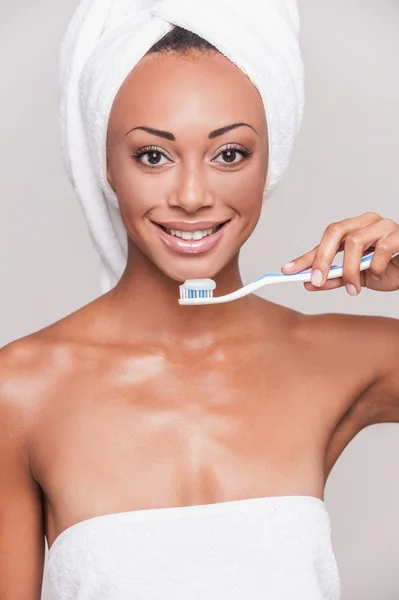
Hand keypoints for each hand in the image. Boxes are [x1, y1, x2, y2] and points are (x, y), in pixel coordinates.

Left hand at [281, 212, 398, 294]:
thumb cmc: (389, 270)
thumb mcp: (357, 278)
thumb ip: (335, 278)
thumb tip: (309, 283)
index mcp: (354, 229)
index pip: (324, 240)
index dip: (306, 256)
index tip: (288, 270)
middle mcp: (367, 222)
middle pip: (335, 231)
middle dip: (321, 258)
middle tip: (316, 281)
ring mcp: (384, 226)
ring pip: (354, 242)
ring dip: (349, 270)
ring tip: (353, 289)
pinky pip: (381, 249)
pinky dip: (374, 268)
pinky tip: (376, 276)